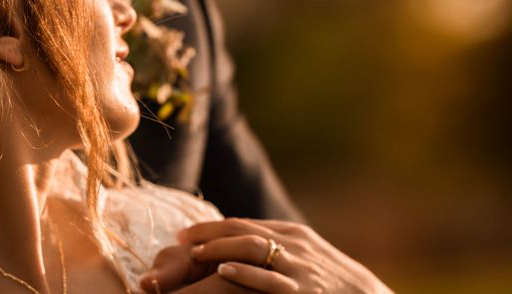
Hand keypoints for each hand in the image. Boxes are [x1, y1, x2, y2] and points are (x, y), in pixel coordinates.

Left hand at [142, 218, 393, 293]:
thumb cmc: (332, 280)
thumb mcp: (307, 255)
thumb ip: (278, 247)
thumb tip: (240, 244)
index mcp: (292, 233)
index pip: (243, 224)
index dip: (210, 227)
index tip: (183, 233)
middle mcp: (293, 244)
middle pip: (242, 231)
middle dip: (207, 234)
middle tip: (180, 240)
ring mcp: (298, 267)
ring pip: (252, 248)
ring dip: (219, 249)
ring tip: (194, 253)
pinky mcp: (303, 291)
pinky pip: (269, 280)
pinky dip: (245, 273)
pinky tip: (223, 271)